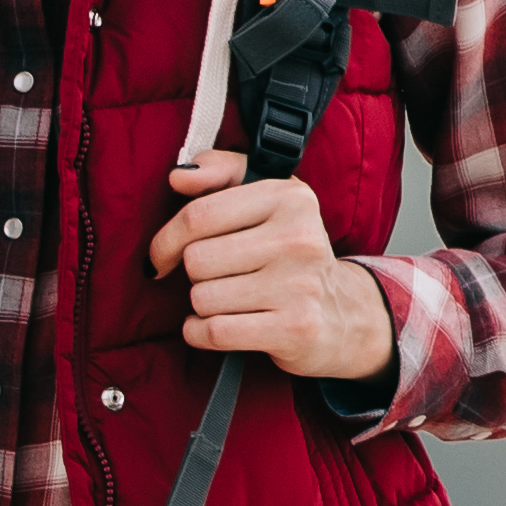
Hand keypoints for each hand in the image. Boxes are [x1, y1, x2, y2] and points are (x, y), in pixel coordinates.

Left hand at [155, 156, 397, 378]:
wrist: (342, 313)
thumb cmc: (288, 251)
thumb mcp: (266, 198)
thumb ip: (220, 173)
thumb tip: (179, 177)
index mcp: (289, 198)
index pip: (199, 215)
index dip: (167, 239)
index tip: (163, 254)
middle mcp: (298, 238)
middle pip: (197, 260)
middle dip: (195, 274)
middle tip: (219, 277)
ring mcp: (299, 285)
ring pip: (202, 298)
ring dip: (202, 305)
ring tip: (230, 300)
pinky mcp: (295, 328)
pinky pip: (214, 331)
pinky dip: (200, 332)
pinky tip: (213, 326)